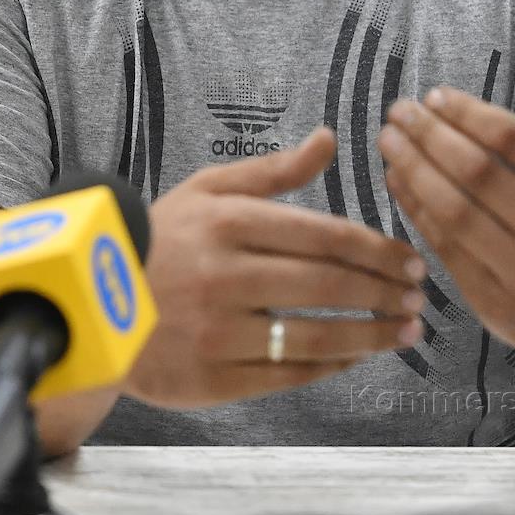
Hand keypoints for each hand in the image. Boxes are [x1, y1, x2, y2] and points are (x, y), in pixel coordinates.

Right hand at [125, 127, 427, 407]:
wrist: (95, 298)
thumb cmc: (164, 236)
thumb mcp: (210, 189)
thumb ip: (275, 169)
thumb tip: (329, 137)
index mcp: (231, 222)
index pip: (326, 235)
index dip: (378, 251)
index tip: (412, 261)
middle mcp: (227, 275)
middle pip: (328, 285)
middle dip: (384, 293)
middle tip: (419, 298)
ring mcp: (219, 330)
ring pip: (314, 335)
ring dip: (371, 336)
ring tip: (406, 332)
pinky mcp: (212, 377)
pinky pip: (286, 375)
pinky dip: (329, 367)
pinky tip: (355, 358)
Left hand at [378, 36, 514, 359]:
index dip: (469, 113)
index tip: (437, 95)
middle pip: (478, 176)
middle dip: (429, 136)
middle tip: (399, 110)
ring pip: (456, 214)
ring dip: (414, 171)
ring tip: (389, 139)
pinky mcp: (503, 311)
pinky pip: (448, 253)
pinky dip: (418, 213)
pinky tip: (399, 181)